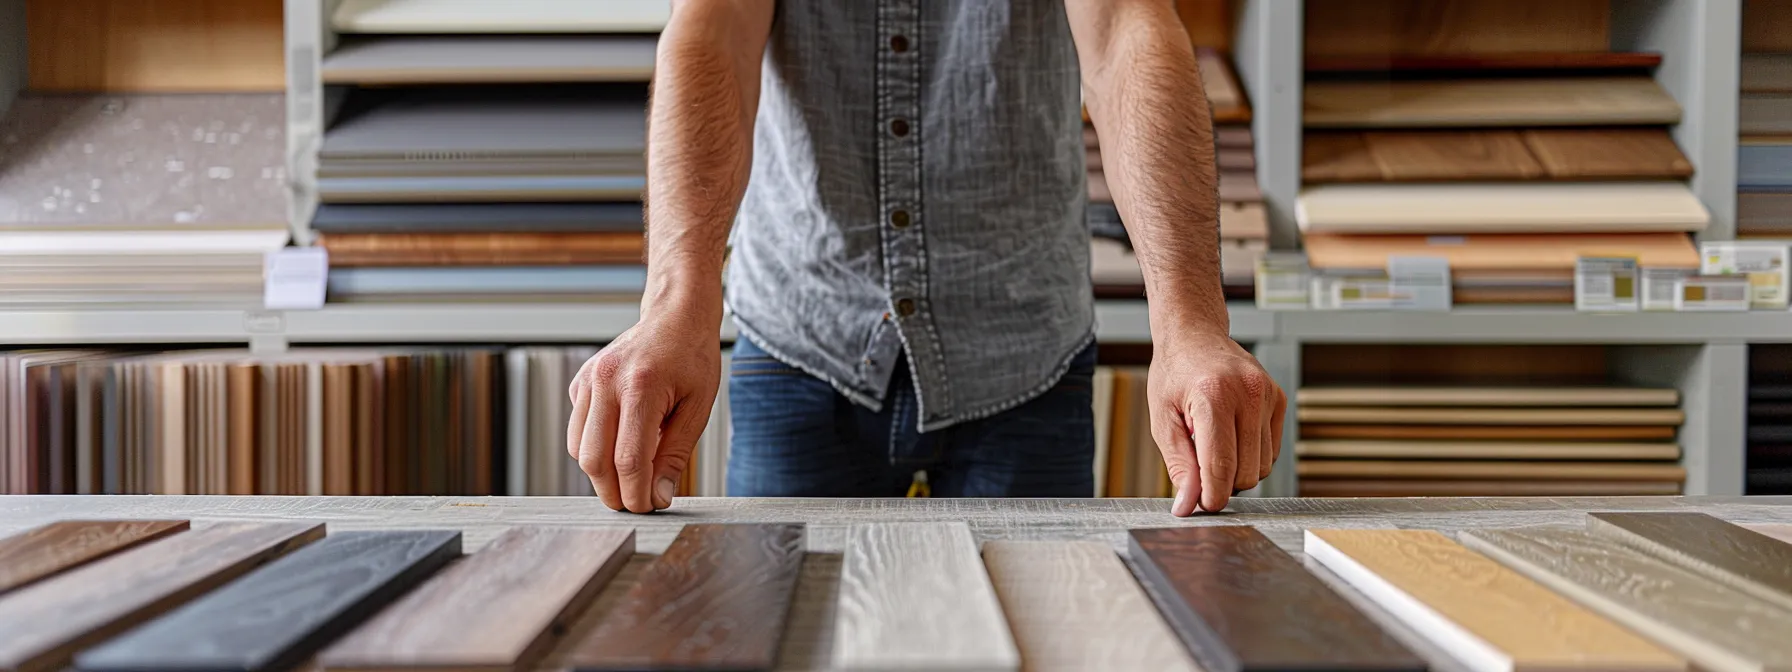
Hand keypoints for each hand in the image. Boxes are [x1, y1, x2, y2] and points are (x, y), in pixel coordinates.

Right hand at [567, 307, 719, 512]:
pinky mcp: (580, 382)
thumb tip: (658, 496)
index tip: (649, 507)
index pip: (628, 459)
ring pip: (578, 448)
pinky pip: (578, 430)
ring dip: (601, 473)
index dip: (636, 493)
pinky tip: (621, 441)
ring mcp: (588, 380)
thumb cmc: (692, 358)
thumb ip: (675, 454)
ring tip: (630, 477)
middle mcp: (607, 381)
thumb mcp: (698, 407)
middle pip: (594, 459)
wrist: (675, 316)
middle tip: (635, 503)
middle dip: (613, 492)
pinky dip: (595, 447)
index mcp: (642, 386)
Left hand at [1148, 333, 1285, 515]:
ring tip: (1214, 445)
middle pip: (1246, 472)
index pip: (1220, 464)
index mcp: (1212, 396)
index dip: (1212, 495)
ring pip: (1263, 466)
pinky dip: (1252, 455)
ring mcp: (1267, 395)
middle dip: (1223, 483)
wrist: (1195, 337)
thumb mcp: (1162, 420)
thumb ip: (1179, 465)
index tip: (1203, 506)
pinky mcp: (1279, 399)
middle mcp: (1246, 393)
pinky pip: (1271, 451)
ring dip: (1238, 470)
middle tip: (1201, 470)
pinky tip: (1232, 436)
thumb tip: (1188, 505)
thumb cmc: (1175, 376)